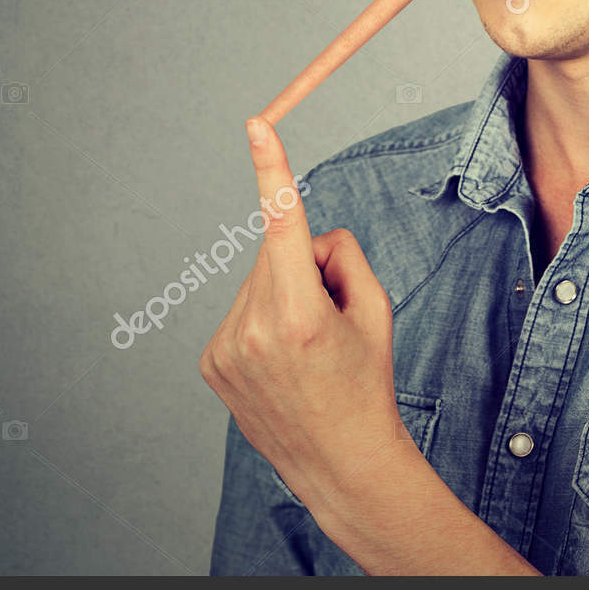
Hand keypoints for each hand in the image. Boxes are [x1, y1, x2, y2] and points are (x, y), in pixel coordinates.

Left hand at [199, 115, 408, 512]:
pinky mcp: (210, 362)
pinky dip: (263, 321)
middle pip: (278, 254)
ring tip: (304, 350)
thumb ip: (343, 255)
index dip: (272, 170)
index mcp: (300, 314)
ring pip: (257, 283)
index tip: (255, 126)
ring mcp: (224, 348)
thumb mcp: (377, 310)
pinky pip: (241, 311)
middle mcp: (253, 329)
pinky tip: (281, 361)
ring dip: (282, 297)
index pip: (284, 225)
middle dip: (305, 268)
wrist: (341, 463)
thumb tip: (305, 236)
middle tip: (329, 322)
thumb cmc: (367, 383)